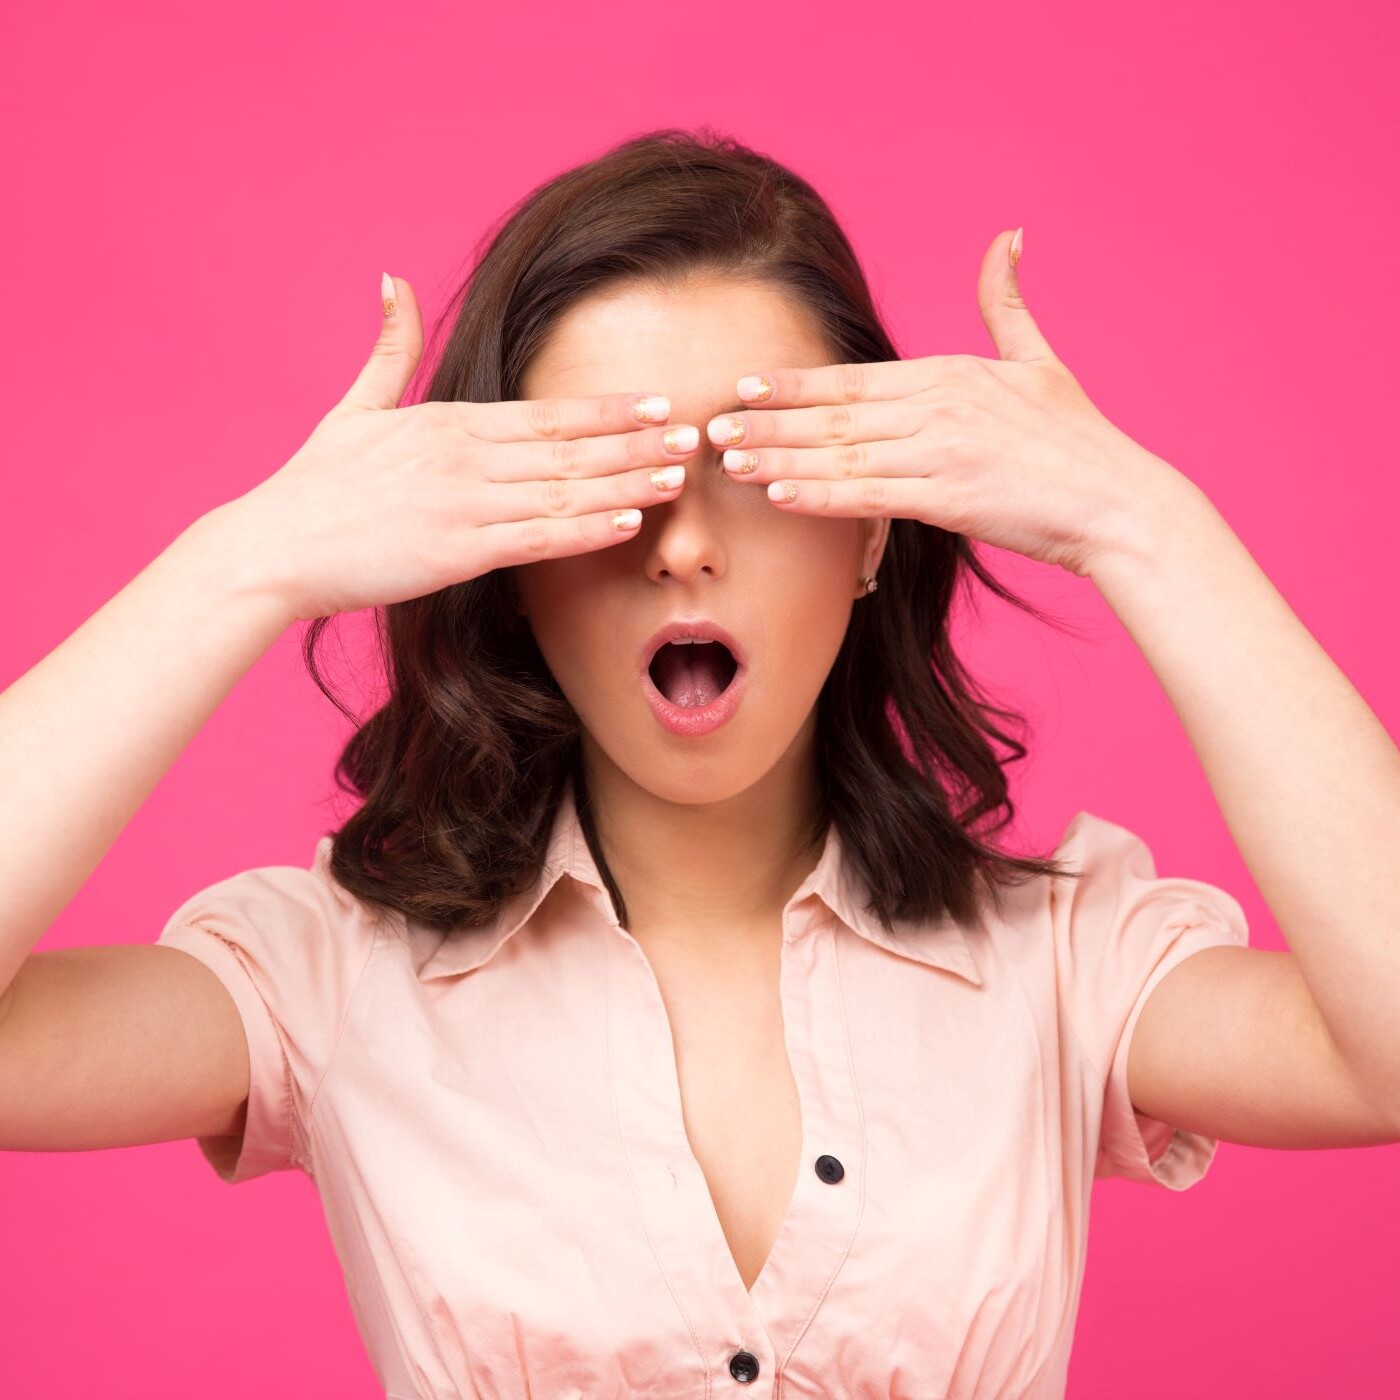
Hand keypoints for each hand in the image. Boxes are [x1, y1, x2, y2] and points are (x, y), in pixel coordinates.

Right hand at [224, 275, 700, 620]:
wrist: (273, 548)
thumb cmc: (313, 486)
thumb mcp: (353, 408)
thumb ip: (387, 349)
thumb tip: (393, 281)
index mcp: (448, 423)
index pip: (547, 413)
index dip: (607, 409)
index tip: (656, 403)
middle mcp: (466, 457)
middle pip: (569, 447)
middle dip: (636, 440)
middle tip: (693, 433)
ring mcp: (466, 503)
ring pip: (566, 489)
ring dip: (627, 482)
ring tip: (679, 476)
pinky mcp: (458, 551)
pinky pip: (538, 538)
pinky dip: (587, 528)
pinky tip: (628, 522)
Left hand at [706, 229, 1184, 578]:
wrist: (1117, 502)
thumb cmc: (1078, 440)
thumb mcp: (1040, 361)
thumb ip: (1009, 303)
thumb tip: (1010, 236)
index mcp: (950, 374)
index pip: (853, 380)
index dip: (794, 384)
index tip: (744, 387)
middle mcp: (937, 407)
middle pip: (834, 415)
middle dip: (768, 422)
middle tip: (710, 428)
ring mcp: (941, 451)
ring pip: (840, 454)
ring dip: (779, 457)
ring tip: (728, 462)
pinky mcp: (950, 498)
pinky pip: (870, 496)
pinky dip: (821, 494)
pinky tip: (780, 494)